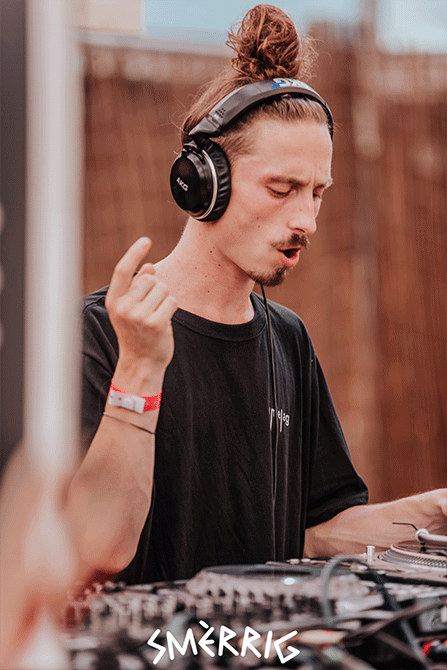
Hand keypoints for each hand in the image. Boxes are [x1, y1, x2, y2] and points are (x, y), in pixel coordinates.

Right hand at [105, 238, 177, 386]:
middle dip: (156, 288)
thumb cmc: (137, 332)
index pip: (123, 270)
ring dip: (165, 299)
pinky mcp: (156, 323)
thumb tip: (150, 266)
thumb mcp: (131, 309)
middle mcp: (124, 307)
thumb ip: (138, 287)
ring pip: (163, 288)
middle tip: (151, 309)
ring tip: (156, 316)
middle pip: (150, 279)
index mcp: (114, 300)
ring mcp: (139, 316)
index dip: (134, 253)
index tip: (146, 240)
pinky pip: (172, 301)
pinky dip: (172, 308)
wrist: (141, 363)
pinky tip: (164, 321)